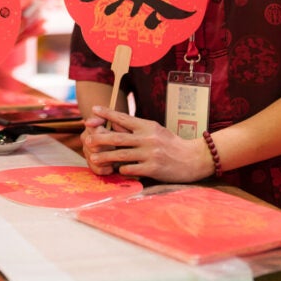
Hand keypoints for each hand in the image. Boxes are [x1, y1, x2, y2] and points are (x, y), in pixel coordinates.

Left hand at [82, 106, 212, 182]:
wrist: (194, 158)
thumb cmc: (171, 144)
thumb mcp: (155, 131)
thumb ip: (136, 128)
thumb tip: (113, 123)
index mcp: (148, 126)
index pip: (124, 118)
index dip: (107, 114)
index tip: (93, 110)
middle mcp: (148, 138)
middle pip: (118, 137)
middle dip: (100, 139)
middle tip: (87, 141)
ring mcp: (150, 154)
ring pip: (122, 155)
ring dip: (105, 157)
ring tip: (93, 158)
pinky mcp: (153, 168)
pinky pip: (132, 169)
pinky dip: (122, 169)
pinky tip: (116, 170)